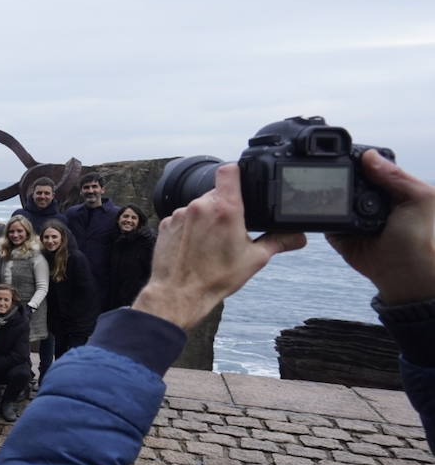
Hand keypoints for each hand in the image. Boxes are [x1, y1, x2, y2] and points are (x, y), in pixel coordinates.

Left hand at [133, 164, 304, 330]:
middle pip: (216, 193)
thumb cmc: (216, 278)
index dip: (238, 172)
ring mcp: (180, 214)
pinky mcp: (166, 224)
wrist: (179, 294)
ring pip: (199, 206)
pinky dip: (190, 228)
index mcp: (225, 209)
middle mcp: (200, 206)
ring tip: (211, 242)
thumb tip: (298, 237)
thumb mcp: (255, 258)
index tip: (242, 179)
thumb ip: (278, 241)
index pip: (230, 171)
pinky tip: (195, 246)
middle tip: (232, 228)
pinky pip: (183, 218)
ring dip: (207, 218)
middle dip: (225, 206)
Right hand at [327, 150, 434, 304]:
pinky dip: (320, 216)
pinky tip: (317, 208)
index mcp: (393, 189)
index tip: (345, 153)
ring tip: (320, 189)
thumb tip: (370, 156)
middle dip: (339, 177)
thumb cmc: (421, 238)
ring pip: (334, 199)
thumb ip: (397, 175)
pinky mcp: (340, 233)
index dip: (360, 160)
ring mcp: (355, 217)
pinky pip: (325, 221)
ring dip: (328, 195)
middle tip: (328, 172)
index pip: (372, 168)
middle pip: (349, 180)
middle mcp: (373, 201)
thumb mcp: (421, 198)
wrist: (405, 272)